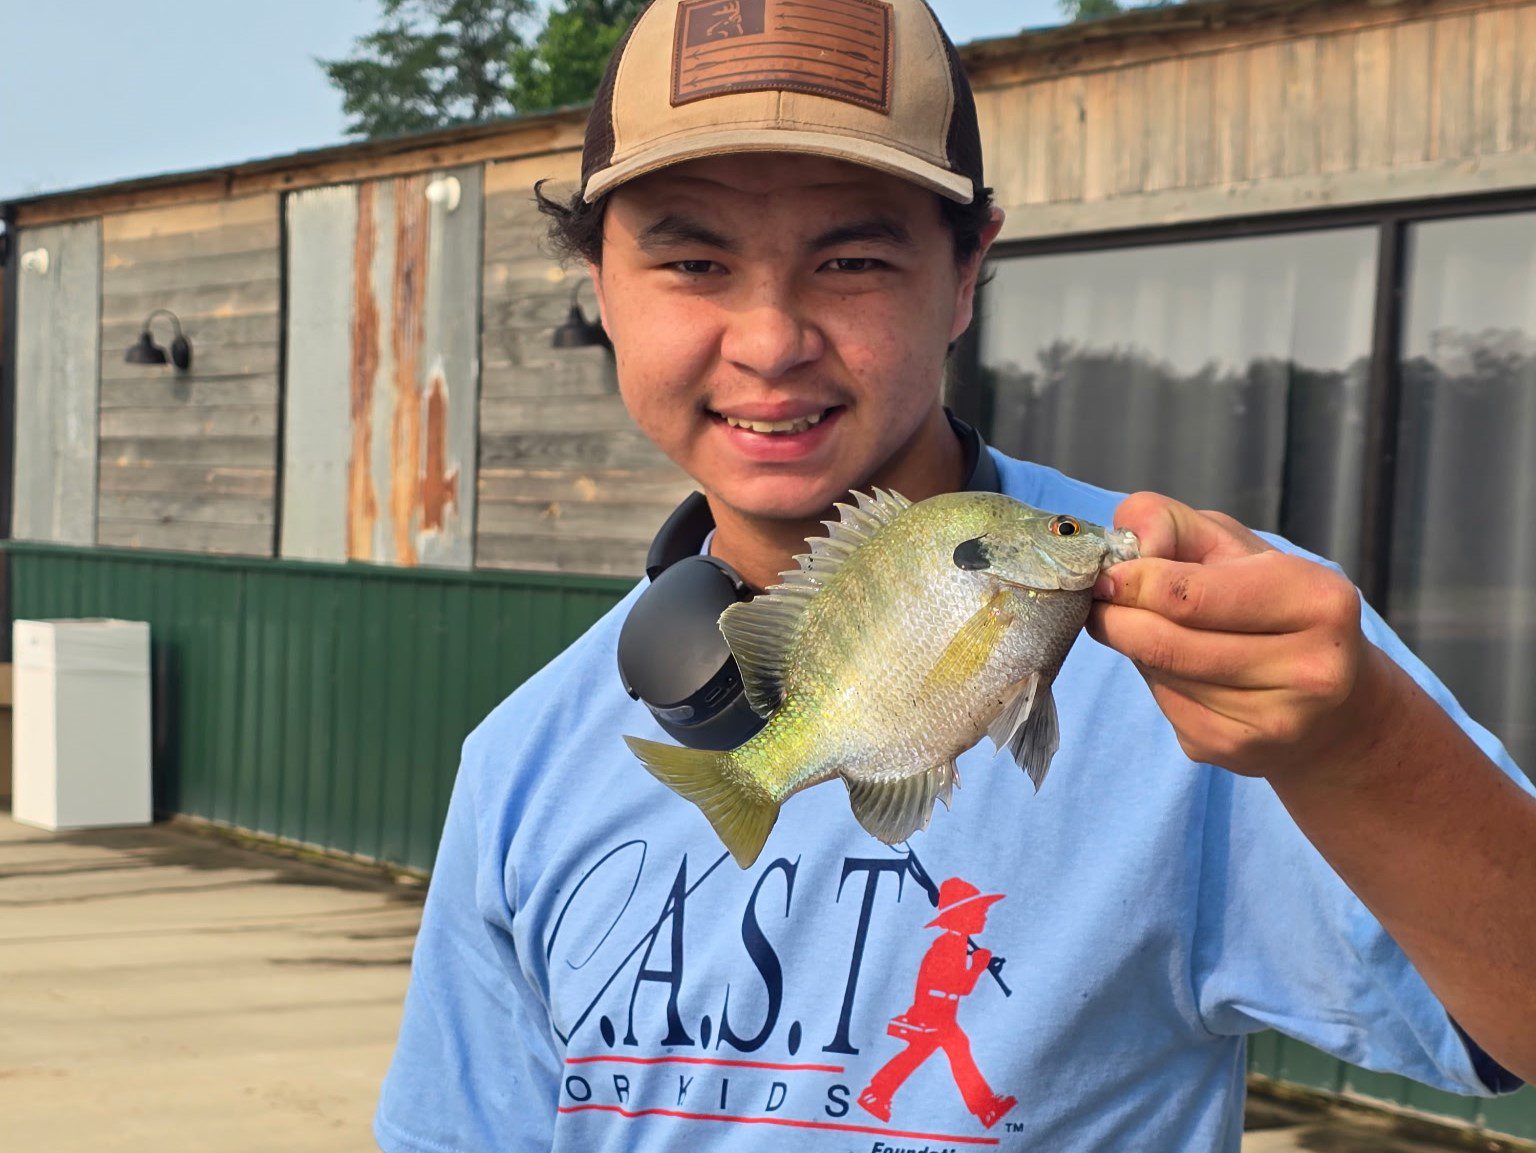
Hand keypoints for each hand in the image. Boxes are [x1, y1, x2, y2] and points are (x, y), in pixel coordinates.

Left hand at [1086, 492, 1376, 779]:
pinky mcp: (1240, 751)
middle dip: (1116, 619)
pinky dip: (1156, 681)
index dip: (1133, 583)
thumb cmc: (1270, 603)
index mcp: (1318, 600)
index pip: (1191, 595)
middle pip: (1168, 643)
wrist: (1334, 706)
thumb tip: (1125, 551)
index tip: (1105, 577)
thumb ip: (1171, 523)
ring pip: (1162, 675)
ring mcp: (1276, 719)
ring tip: (1145, 628)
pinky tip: (1178, 669)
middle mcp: (1311, 668)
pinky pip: (1168, 708)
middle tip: (1098, 604)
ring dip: (1135, 649)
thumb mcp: (1232, 545)